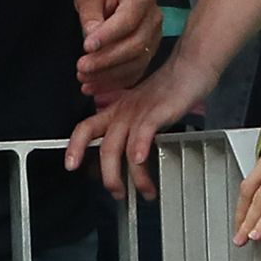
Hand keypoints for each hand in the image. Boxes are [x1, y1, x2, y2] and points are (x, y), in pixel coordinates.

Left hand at [65, 52, 214, 197]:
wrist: (189, 67)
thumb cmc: (168, 91)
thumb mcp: (142, 110)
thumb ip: (131, 130)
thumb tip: (127, 158)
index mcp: (117, 111)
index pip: (86, 128)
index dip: (75, 147)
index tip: (70, 165)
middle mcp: (123, 111)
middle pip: (105, 146)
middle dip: (108, 175)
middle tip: (118, 192)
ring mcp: (139, 110)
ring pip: (121, 145)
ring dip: (131, 175)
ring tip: (144, 190)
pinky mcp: (158, 110)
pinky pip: (143, 131)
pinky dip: (139, 148)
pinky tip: (141, 161)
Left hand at [74, 0, 161, 97]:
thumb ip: (90, 13)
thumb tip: (92, 35)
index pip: (127, 20)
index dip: (107, 36)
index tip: (87, 46)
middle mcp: (152, 17)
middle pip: (134, 45)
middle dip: (106, 60)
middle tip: (82, 67)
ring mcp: (153, 37)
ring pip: (136, 62)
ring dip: (108, 75)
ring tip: (85, 78)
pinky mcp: (148, 53)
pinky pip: (134, 72)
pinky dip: (115, 82)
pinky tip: (96, 85)